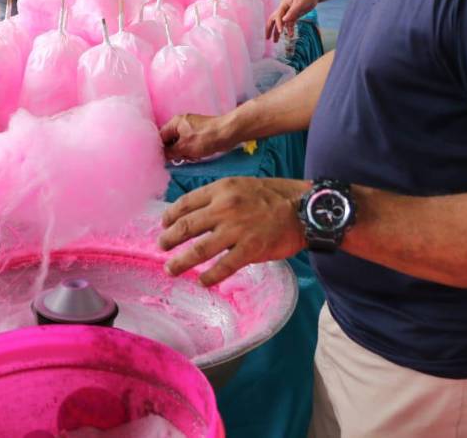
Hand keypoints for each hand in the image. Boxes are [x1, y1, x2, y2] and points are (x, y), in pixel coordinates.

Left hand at [158, 177, 305, 285]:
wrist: (304, 208)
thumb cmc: (273, 196)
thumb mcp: (240, 185)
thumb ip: (218, 198)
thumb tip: (195, 215)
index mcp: (221, 190)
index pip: (185, 203)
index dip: (170, 216)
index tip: (163, 225)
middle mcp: (225, 208)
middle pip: (186, 227)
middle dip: (169, 239)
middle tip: (161, 247)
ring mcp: (237, 230)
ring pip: (199, 249)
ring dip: (181, 261)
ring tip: (171, 268)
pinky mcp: (250, 249)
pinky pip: (224, 267)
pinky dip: (210, 277)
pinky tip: (203, 282)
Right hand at [160, 113, 235, 160]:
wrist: (228, 133)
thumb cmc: (205, 138)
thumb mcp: (184, 147)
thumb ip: (170, 152)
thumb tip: (161, 155)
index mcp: (175, 123)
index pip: (161, 137)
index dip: (161, 149)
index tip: (164, 160)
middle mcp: (181, 123)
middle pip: (171, 141)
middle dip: (175, 152)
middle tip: (182, 157)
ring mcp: (191, 128)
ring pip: (181, 144)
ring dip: (185, 152)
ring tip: (193, 156)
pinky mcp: (200, 133)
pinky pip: (190, 144)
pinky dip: (192, 150)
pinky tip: (198, 154)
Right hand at [267, 0, 316, 41]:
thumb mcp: (299, 3)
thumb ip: (292, 12)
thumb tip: (284, 20)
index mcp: (283, 5)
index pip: (278, 16)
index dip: (278, 24)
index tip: (280, 32)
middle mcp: (283, 10)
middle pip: (273, 20)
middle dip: (269, 29)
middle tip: (267, 38)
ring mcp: (288, 13)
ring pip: (281, 24)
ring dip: (277, 32)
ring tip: (275, 41)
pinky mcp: (294, 16)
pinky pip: (289, 24)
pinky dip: (289, 30)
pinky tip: (290, 36)